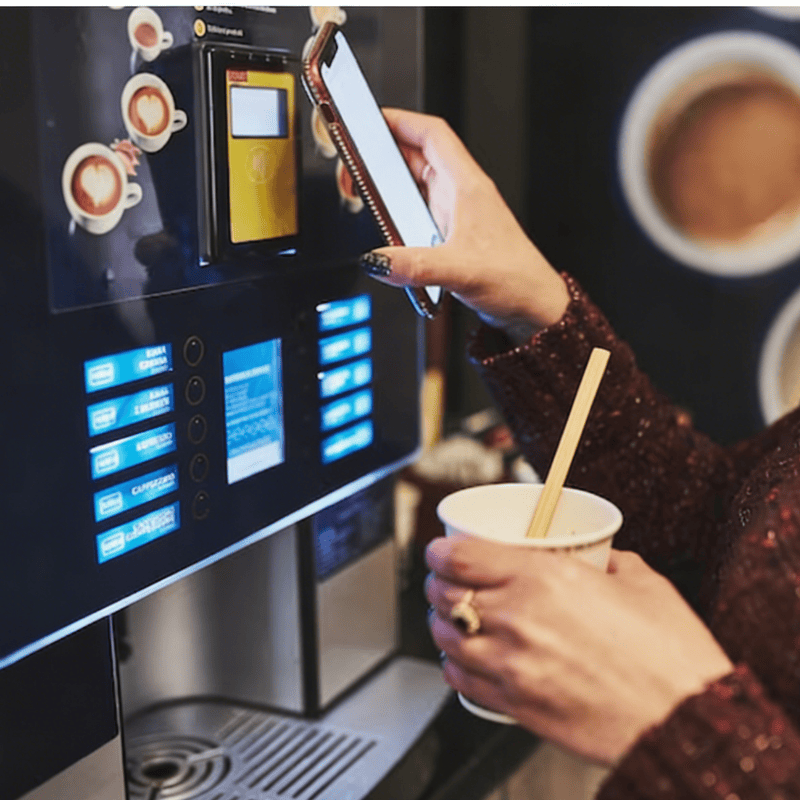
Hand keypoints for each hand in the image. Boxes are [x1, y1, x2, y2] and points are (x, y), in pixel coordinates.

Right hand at [364, 109, 569, 330]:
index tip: (367, 119)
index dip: (398, 120)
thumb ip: (414, 265)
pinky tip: (386, 224)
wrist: (533, 305)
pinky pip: (419, 209)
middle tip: (353, 166)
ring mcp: (456, 213)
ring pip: (416, 181)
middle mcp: (461, 194)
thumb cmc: (515, 279)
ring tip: (361, 189)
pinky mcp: (452, 234)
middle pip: (416, 154)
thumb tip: (376, 260)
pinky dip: (398, 208)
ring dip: (388, 181)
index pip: (431, 134)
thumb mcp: (459, 270)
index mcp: (467, 186)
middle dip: (382, 153)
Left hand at [425, 536, 733, 765]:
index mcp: (545, 579)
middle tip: (446, 580)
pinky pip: (461, 681)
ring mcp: (512, 665)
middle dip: (438, 582)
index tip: (440, 548)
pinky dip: (454, 665)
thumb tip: (597, 555)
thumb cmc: (671, 656)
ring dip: (442, 623)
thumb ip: (609, 561)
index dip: (441, 549)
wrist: (685, 724)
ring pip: (445, 637)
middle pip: (445, 593)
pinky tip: (465, 659)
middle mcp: (518, 618)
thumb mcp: (643, 583)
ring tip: (452, 619)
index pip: (462, 556)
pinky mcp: (515, 705)